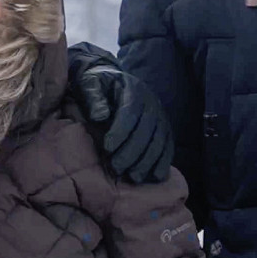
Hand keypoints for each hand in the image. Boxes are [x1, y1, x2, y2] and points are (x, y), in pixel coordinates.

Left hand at [68, 42, 173, 183]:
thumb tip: (100, 116)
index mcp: (132, 90)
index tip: (107, 148)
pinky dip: (163, 161)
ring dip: (148, 160)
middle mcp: (150, 103)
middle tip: (117, 167)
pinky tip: (156, 176)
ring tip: (134, 177)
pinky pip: (167, 146)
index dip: (120, 131)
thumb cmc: (96, 85)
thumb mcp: (89, 84)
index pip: (129, 112)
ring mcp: (159, 116)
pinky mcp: (163, 128)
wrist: (110, 80)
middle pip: (146, 130)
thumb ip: (93, 98)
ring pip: (159, 140)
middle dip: (132, 151)